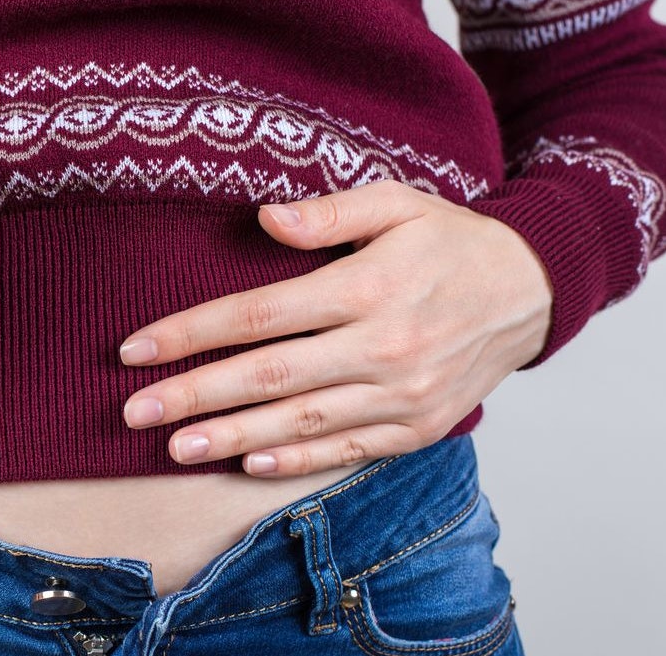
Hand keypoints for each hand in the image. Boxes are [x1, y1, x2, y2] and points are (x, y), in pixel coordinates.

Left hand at [119, 180, 552, 476]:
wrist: (532, 290)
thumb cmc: (449, 241)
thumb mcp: (397, 203)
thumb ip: (329, 212)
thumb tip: (264, 218)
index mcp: (368, 287)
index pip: (258, 315)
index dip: (191, 332)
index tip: (136, 349)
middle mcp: (383, 347)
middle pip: (267, 376)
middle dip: (193, 395)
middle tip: (132, 412)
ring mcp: (403, 395)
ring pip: (300, 422)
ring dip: (231, 436)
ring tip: (174, 447)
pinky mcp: (418, 427)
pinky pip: (346, 449)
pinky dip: (296, 461)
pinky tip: (247, 463)